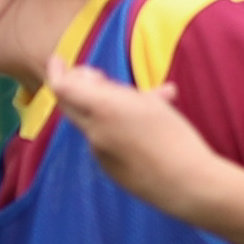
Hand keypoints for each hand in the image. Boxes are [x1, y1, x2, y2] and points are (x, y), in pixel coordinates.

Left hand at [42, 55, 217, 216]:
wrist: (186, 183)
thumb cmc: (174, 137)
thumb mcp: (150, 103)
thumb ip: (117, 91)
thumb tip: (96, 83)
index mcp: (104, 109)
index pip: (63, 87)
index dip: (58, 72)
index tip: (58, 60)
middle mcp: (93, 132)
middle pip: (68, 104)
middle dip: (76, 86)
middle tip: (97, 76)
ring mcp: (98, 153)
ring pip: (90, 121)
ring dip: (104, 108)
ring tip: (144, 103)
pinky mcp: (107, 169)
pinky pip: (102, 141)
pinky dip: (114, 129)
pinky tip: (143, 132)